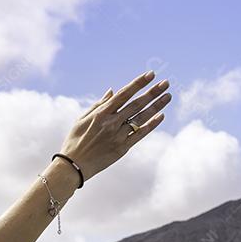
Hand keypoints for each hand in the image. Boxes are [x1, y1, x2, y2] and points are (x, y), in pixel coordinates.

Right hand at [56, 69, 170, 182]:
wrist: (72, 167)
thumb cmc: (74, 141)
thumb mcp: (81, 120)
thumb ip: (98, 104)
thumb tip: (112, 91)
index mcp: (100, 114)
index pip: (124, 95)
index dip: (138, 84)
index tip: (151, 74)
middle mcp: (111, 123)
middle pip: (136, 104)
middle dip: (152, 92)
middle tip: (166, 83)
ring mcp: (118, 136)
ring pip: (141, 118)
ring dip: (156, 106)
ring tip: (168, 96)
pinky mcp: (122, 148)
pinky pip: (140, 134)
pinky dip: (151, 125)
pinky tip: (160, 115)